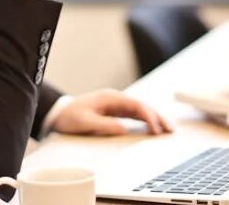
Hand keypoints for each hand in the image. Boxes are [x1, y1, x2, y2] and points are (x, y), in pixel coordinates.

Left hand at [52, 89, 173, 135]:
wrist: (58, 113)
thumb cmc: (69, 116)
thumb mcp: (85, 122)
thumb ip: (104, 125)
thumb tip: (124, 129)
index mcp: (110, 98)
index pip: (136, 105)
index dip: (148, 117)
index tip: (155, 129)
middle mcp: (115, 99)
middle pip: (142, 106)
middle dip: (157, 117)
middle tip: (170, 130)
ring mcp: (115, 105)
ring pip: (140, 110)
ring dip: (153, 119)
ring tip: (166, 130)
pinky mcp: (114, 112)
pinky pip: (133, 115)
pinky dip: (145, 121)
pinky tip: (152, 128)